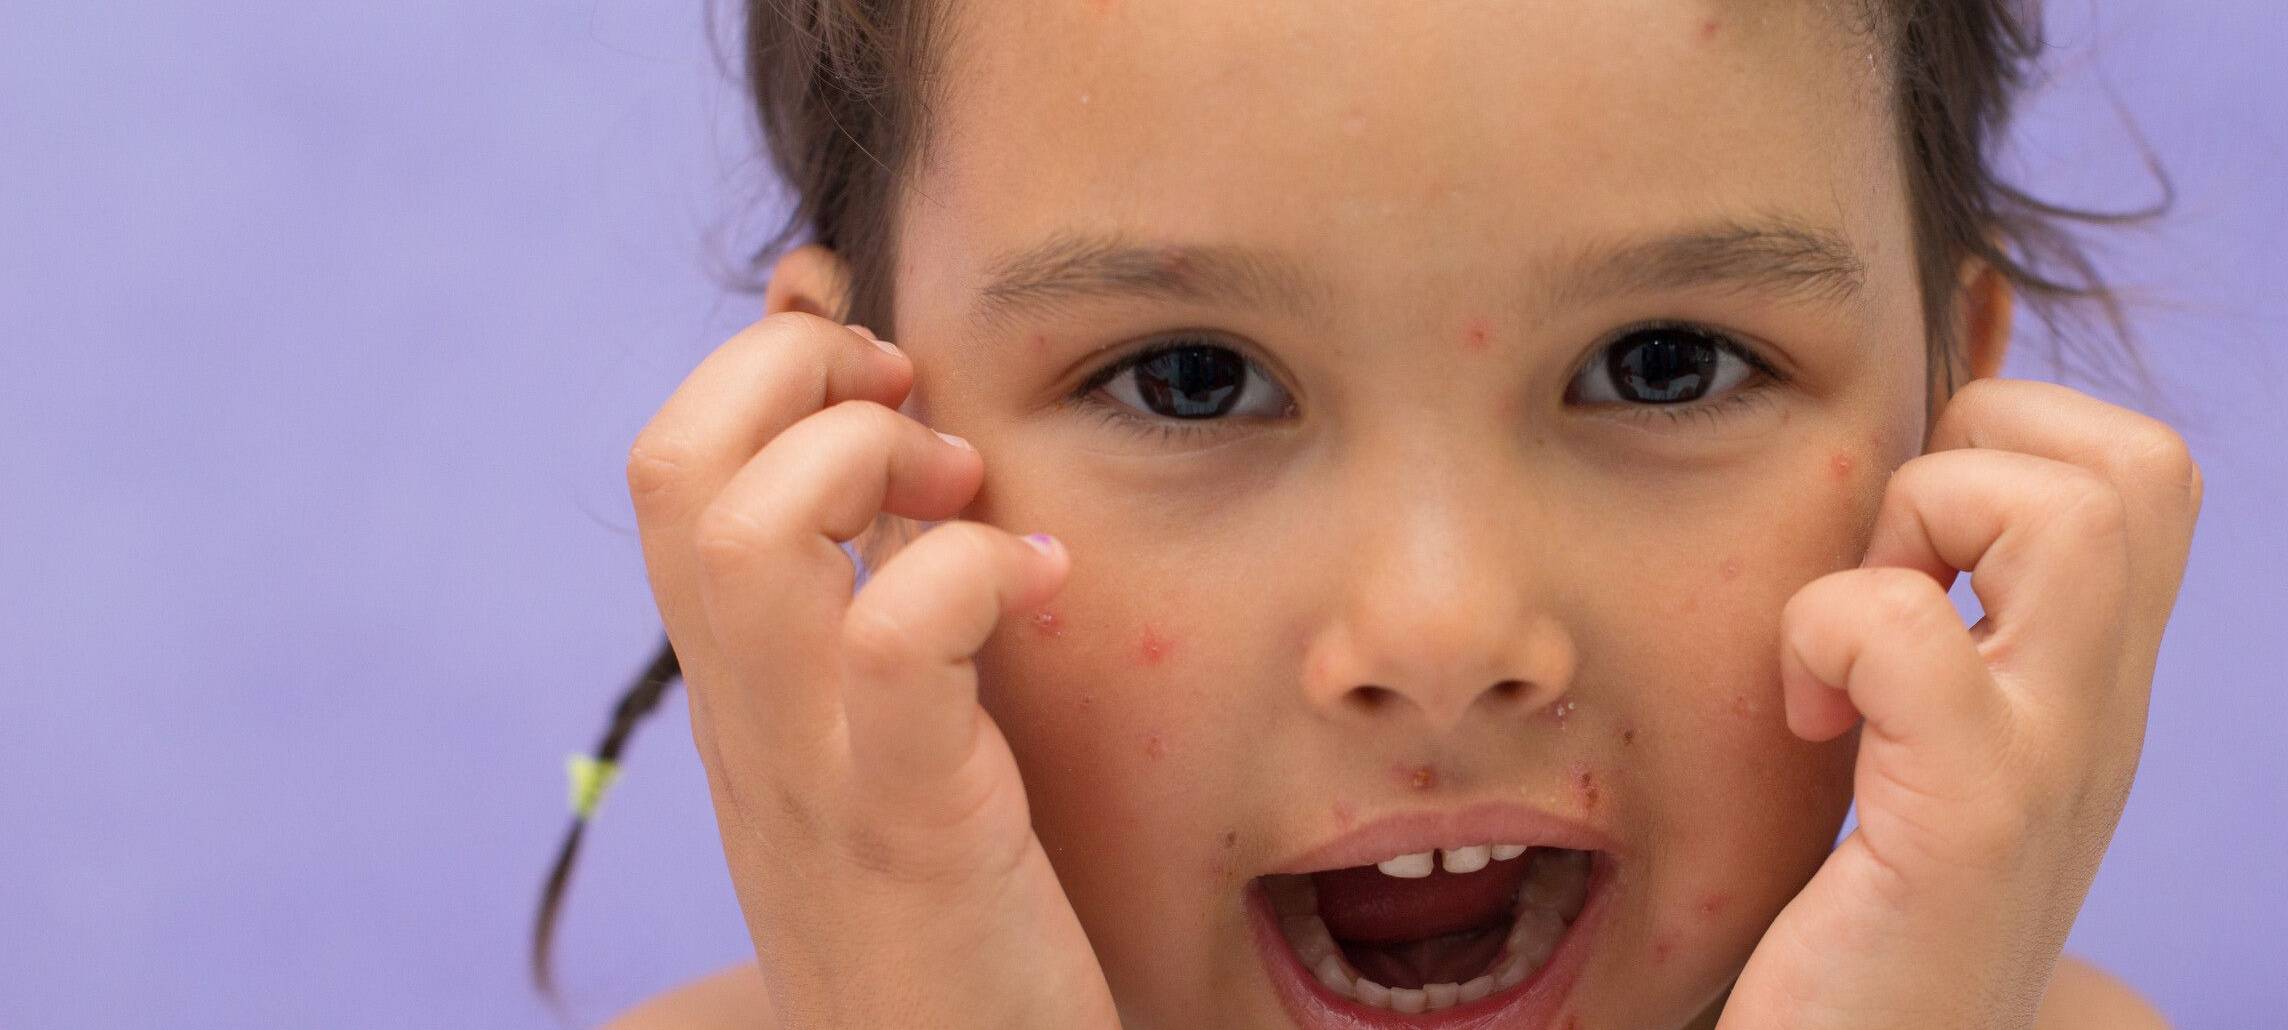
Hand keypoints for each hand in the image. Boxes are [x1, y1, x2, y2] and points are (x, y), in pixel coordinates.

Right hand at [626, 312, 1119, 1028]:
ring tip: (967, 491)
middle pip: (673, 459)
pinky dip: (971, 570)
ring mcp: (808, 769)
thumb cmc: (952, 910)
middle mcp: (742, 714)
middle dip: (796, 374)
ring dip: (866, 458)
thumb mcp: (888, 732)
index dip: (763, 359)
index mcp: (737, 682)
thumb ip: (882, 589)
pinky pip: (894, 641)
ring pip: (746, 528)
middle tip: (918, 413)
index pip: (672, 459)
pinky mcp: (906, 823)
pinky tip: (1041, 583)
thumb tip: (902, 433)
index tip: (881, 365)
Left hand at [1721, 378, 2201, 1028]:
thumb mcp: (1912, 753)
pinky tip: (1806, 725)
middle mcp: (2100, 716)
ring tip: (1845, 645)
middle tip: (1883, 574)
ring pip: (2069, 513)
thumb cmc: (1851, 924)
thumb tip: (1874, 504)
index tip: (1901, 554)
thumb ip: (1922, 638)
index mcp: (2088, 688)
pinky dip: (1821, 637)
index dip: (2009, 445)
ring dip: (1916, 524)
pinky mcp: (1971, 821)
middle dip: (1976, 457)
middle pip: (2139, 461)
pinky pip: (1908, 634)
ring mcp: (2053, 764)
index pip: (2141, 469)